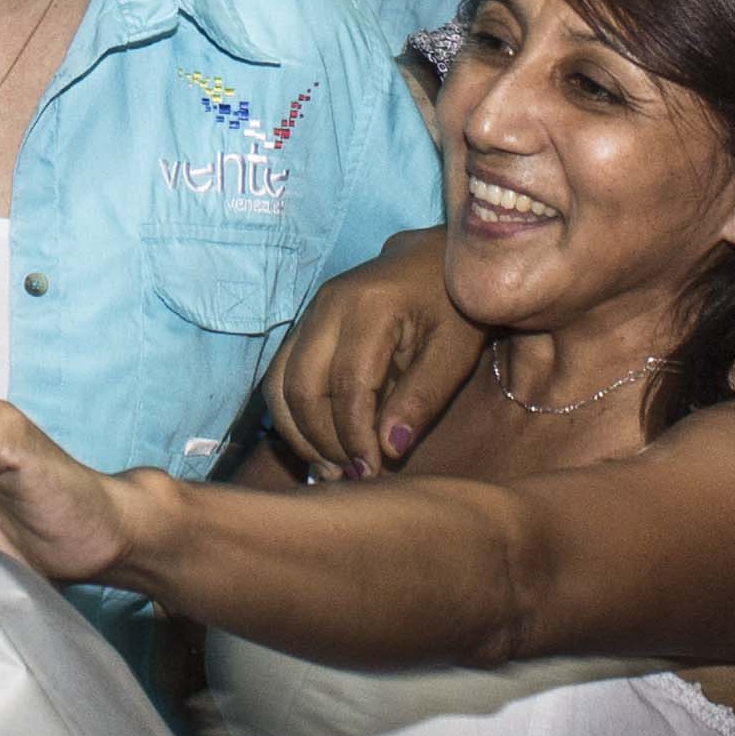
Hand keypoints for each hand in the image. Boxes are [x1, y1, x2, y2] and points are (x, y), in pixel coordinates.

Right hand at [263, 228, 478, 479]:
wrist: (432, 261)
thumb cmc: (453, 306)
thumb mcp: (455, 351)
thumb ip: (423, 397)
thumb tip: (388, 448)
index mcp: (370, 306)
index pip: (348, 383)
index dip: (353, 435)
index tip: (371, 471)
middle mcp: (328, 304)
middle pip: (301, 385)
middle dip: (321, 440)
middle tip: (351, 475)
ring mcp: (309, 312)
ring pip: (279, 384)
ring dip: (299, 433)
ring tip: (332, 468)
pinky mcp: (303, 325)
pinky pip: (280, 376)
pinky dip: (292, 416)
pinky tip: (319, 444)